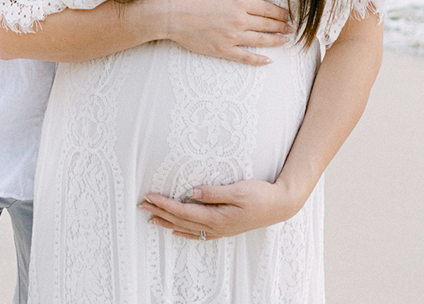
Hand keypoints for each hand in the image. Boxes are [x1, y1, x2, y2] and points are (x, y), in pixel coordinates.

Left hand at [140, 179, 304, 239]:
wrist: (280, 206)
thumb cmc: (261, 195)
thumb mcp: (238, 190)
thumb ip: (213, 192)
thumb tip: (190, 193)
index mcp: (218, 216)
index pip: (184, 211)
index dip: (165, 204)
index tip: (150, 196)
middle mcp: (216, 226)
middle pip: (182, 220)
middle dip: (161, 212)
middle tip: (143, 205)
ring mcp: (220, 230)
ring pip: (187, 228)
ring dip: (168, 222)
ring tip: (151, 218)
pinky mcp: (225, 229)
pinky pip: (199, 234)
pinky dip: (184, 232)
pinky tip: (175, 230)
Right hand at [158, 0, 291, 65]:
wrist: (173, 16)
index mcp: (239, 2)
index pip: (267, 8)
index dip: (280, 12)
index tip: (287, 14)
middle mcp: (239, 20)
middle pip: (267, 24)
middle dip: (281, 26)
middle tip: (291, 28)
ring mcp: (232, 37)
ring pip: (260, 40)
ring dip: (275, 41)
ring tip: (284, 41)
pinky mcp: (223, 50)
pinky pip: (245, 57)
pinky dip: (258, 60)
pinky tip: (268, 60)